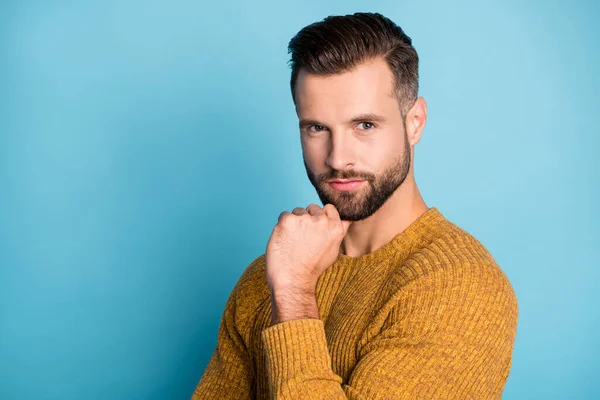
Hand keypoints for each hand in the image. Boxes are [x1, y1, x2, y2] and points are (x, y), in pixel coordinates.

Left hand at [265, 203, 350, 323]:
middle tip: (303, 239)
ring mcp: (304, 219)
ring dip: (294, 222)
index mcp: (335, 227)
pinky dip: (282, 226)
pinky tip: (285, 240)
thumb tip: (347, 219)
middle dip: (307, 219)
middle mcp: (322, 221)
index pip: (329, 208)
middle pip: (312, 208)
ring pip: (297, 211)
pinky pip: (284, 215)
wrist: (293, 280)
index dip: (320, 217)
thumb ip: (340, 231)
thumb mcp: (334, 250)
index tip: (315, 229)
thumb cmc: (313, 268)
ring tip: (294, 242)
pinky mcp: (287, 221)